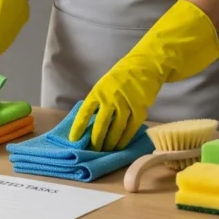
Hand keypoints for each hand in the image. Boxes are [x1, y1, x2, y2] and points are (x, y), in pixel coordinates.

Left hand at [69, 0, 218, 151]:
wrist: (144, 67)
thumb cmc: (121, 78)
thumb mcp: (104, 85)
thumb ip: (97, 102)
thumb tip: (89, 123)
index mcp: (98, 92)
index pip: (85, 112)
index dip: (79, 127)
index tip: (74, 139)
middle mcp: (110, 98)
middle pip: (101, 125)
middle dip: (96, 141)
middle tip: (93, 151)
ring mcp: (126, 104)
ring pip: (116, 129)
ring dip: (110, 143)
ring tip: (106, 151)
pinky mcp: (140, 109)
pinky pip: (131, 128)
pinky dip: (125, 139)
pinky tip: (120, 146)